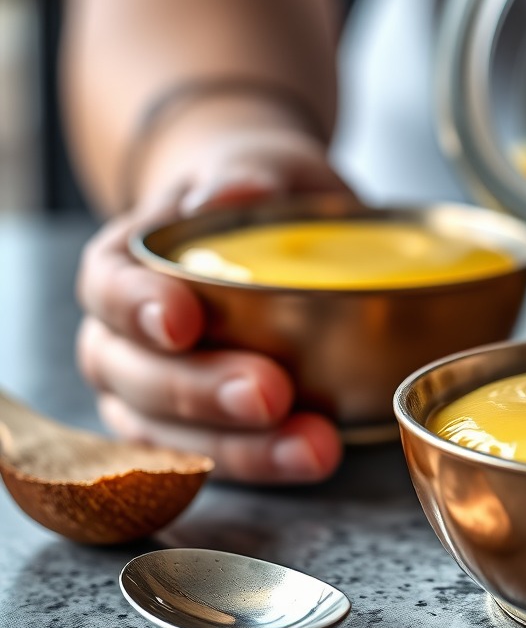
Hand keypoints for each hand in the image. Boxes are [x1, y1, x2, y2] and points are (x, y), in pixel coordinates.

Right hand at [76, 119, 356, 483]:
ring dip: (241, 449)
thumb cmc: (255, 193)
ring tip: (314, 448)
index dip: (138, 308)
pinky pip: (209, 459)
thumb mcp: (258, 164)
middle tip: (271, 393)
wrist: (271, 223)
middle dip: (202, 393)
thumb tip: (227, 194)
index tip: (183, 321)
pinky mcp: (193, 428)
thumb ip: (243, 176)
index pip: (108, 288)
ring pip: (170, 434)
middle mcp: (121, 336)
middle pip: (135, 374)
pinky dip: (260, 463)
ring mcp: (150, 390)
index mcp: (122, 264)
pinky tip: (308, 458)